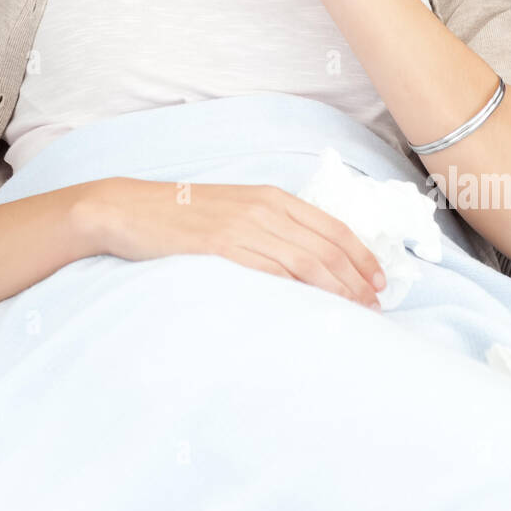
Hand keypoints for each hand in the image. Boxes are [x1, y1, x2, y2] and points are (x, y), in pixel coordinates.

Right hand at [78, 176, 385, 309]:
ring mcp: (244, 227)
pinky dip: (299, 292)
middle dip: (357, 280)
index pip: (332, 227)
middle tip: (375, 307)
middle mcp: (264, 208)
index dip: (362, 256)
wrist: (130, 209)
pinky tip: (314, 308)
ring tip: (355, 313)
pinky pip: (271, 272)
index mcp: (270, 196)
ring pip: (306, 262)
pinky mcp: (222, 247)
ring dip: (337, 290)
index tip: (379, 281)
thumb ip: (268, 225)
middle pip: (327, 248)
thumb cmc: (181, 214)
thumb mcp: (234, 208)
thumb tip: (304, 256)